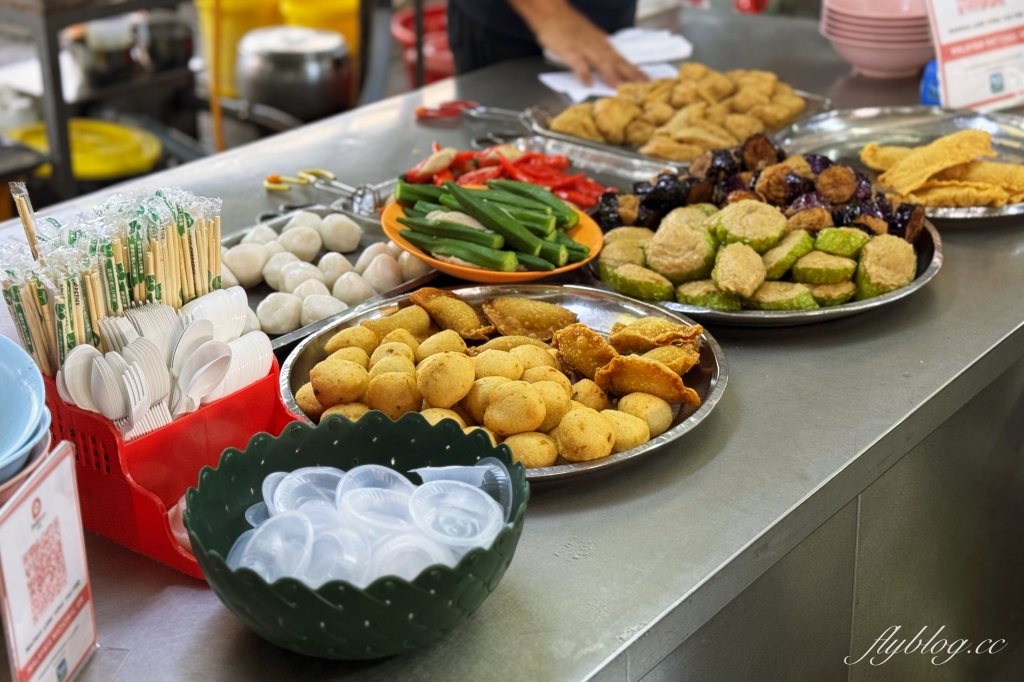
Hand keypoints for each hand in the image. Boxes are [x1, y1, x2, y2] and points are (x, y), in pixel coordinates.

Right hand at [520, 3, 647, 86]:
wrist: (551, 11)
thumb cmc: (567, 25)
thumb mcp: (587, 37)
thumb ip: (597, 51)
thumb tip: (607, 67)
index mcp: (601, 43)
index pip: (621, 58)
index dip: (633, 69)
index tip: (646, 79)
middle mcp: (596, 45)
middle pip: (616, 61)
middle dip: (630, 73)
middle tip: (643, 84)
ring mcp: (584, 47)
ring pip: (601, 62)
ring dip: (611, 75)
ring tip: (619, 87)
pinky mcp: (570, 50)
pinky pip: (578, 64)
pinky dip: (584, 73)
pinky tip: (589, 84)